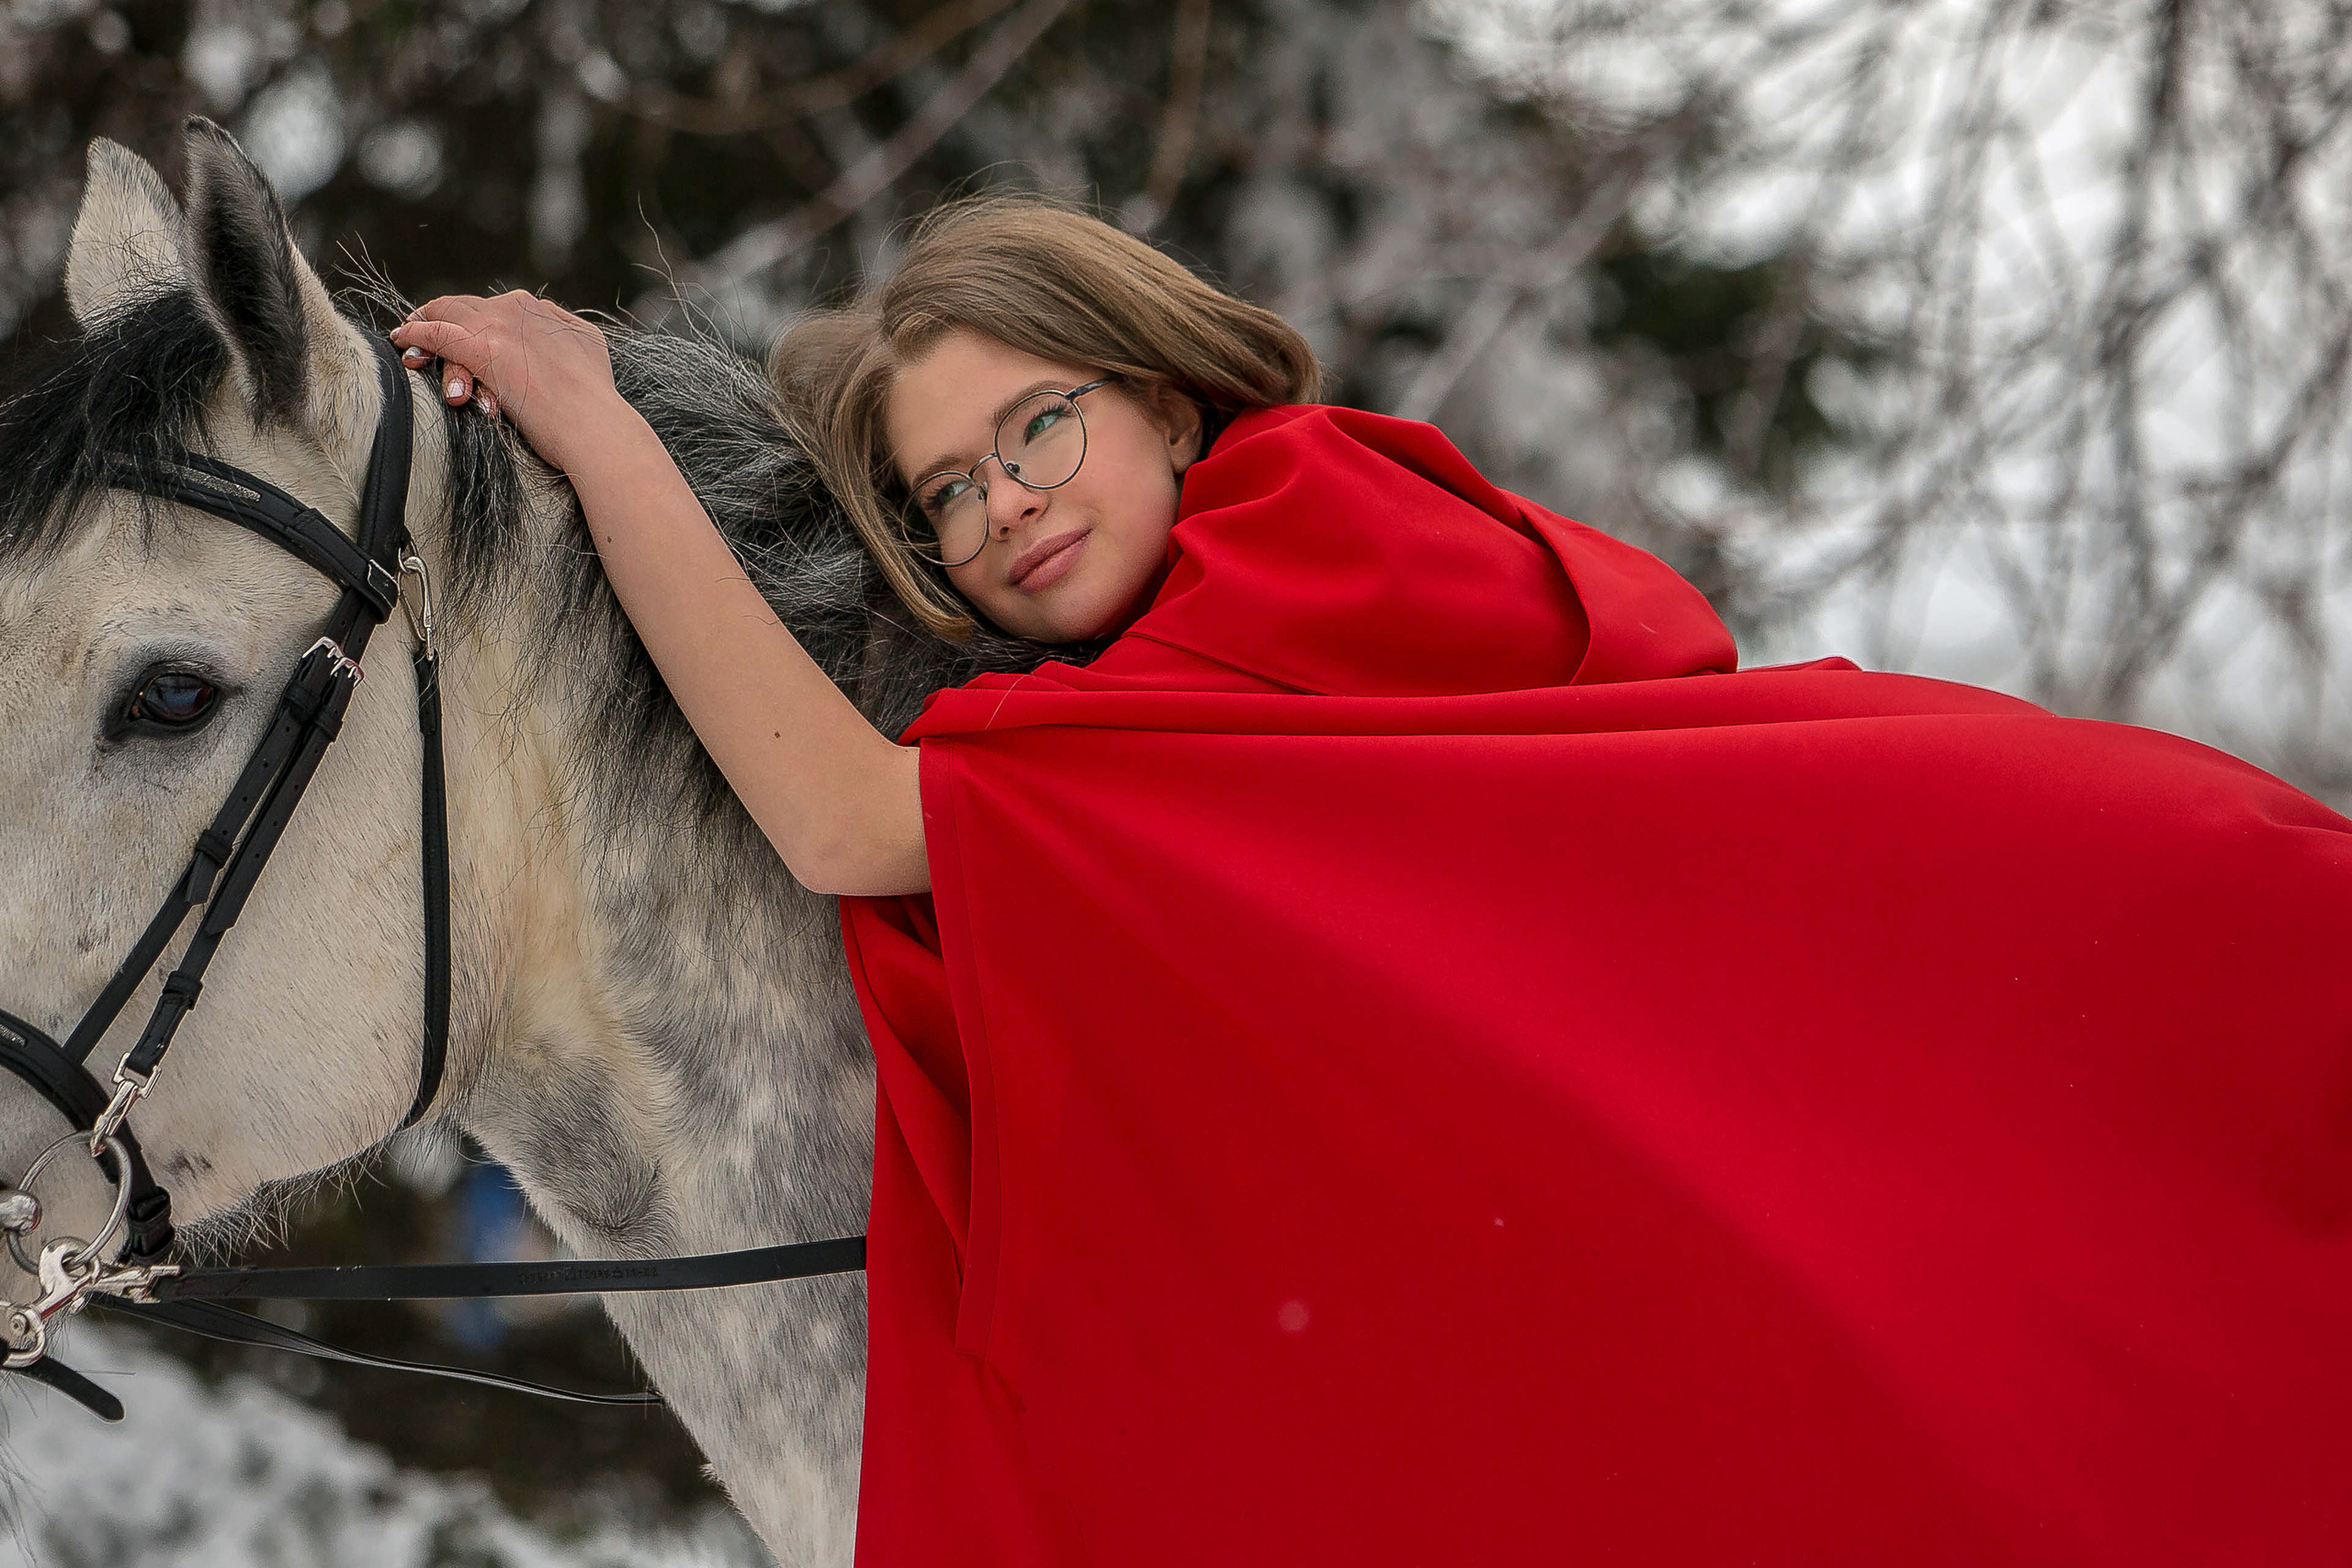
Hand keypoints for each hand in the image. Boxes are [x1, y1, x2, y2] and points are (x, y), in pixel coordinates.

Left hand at [389, 292, 622, 473]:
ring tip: (409, 338)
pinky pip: (435, 333)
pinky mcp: (480, 350)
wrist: (594, 425)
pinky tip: (402, 341)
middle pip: (466, 305)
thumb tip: (549, 318)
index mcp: (540, 310)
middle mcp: (517, 310)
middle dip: (443, 316)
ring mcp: (497, 327)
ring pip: (446, 314)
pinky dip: (415, 335)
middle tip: (424, 330)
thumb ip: (563, 326)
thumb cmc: (595, 399)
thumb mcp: (589, 345)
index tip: (466, 332)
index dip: (474, 317)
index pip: (495, 306)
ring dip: (424, 324)